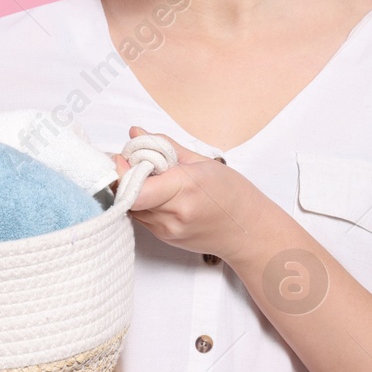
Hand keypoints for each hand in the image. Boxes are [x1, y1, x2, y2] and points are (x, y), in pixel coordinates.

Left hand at [110, 125, 259, 256]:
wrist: (248, 231)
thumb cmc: (232, 193)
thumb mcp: (202, 161)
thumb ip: (164, 147)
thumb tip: (136, 133)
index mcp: (185, 188)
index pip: (136, 187)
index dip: (123, 171)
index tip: (126, 155)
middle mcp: (174, 213)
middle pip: (130, 195)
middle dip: (126, 176)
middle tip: (134, 162)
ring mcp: (168, 229)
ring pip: (131, 207)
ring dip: (132, 190)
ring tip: (150, 177)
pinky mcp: (164, 238)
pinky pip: (141, 216)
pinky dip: (141, 202)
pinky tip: (157, 193)